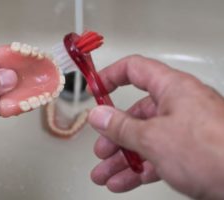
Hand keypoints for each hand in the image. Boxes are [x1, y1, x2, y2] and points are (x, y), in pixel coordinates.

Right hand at [88, 55, 223, 199]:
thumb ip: (121, 126)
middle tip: (101, 149)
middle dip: (114, 135)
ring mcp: (184, 131)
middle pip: (136, 114)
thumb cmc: (213, 151)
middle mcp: (178, 106)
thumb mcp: (154, 137)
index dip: (111, 76)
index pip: (135, 69)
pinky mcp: (189, 153)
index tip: (95, 88)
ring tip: (105, 174)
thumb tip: (99, 115)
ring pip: (144, 140)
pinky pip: (156, 157)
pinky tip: (123, 181)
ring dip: (122, 159)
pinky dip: (138, 169)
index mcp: (172, 88)